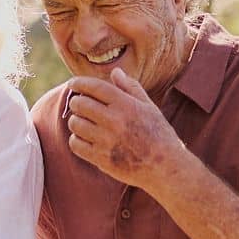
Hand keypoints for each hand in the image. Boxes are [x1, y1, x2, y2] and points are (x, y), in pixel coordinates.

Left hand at [61, 66, 187, 188]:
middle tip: (80, 106)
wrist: (165, 167)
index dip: (79, 83)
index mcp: (126, 104)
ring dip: (76, 121)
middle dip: (77, 103)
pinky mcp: (101, 158)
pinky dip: (76, 140)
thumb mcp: (149, 107)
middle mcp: (115, 120)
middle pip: (80, 104)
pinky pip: (76, 145)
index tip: (73, 84)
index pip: (94, 87)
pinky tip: (84, 139)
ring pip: (75, 124)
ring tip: (84, 123)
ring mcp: (106, 140)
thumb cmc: (159, 134)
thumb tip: (115, 71)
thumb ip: (130, 87)